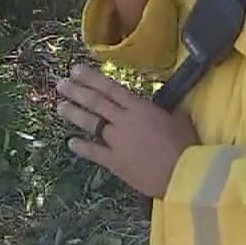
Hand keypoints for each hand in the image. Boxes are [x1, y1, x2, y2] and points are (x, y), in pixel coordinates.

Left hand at [55, 64, 198, 198]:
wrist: (183, 175)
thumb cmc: (185, 145)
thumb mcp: (177, 119)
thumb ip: (161, 112)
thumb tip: (159, 107)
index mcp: (139, 108)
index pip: (111, 88)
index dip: (91, 78)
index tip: (76, 70)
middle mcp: (124, 121)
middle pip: (96, 102)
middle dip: (77, 92)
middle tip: (61, 84)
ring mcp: (117, 142)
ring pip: (91, 124)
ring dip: (74, 114)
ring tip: (60, 106)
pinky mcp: (116, 163)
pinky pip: (95, 153)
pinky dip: (82, 147)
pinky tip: (70, 142)